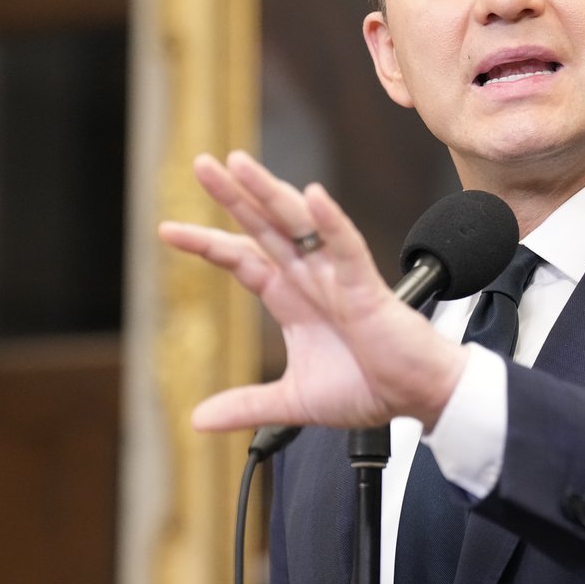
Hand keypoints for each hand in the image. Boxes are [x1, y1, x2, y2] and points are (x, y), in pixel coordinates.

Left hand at [157, 151, 468, 432]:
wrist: (417, 396)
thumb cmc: (368, 388)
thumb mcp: (293, 402)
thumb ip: (247, 405)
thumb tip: (198, 420)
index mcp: (291, 299)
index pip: (242, 261)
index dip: (207, 244)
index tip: (168, 229)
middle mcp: (310, 279)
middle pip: (263, 227)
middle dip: (233, 196)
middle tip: (202, 164)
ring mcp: (336, 277)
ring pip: (297, 223)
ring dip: (269, 192)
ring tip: (239, 164)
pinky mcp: (366, 286)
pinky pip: (346, 246)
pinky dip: (330, 221)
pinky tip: (312, 196)